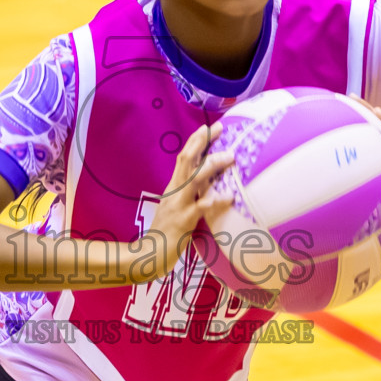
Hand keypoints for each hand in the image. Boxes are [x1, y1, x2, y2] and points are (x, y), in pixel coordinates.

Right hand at [133, 123, 235, 281]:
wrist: (150, 254)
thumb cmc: (167, 232)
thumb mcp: (177, 207)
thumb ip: (190, 193)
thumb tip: (209, 181)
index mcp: (173, 187)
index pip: (184, 157)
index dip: (196, 140)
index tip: (211, 126)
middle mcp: (175, 192)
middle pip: (186, 160)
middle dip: (202, 142)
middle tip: (220, 128)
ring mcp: (178, 205)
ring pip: (194, 179)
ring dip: (212, 165)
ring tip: (231, 157)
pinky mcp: (183, 221)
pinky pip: (201, 208)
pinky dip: (215, 200)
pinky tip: (229, 196)